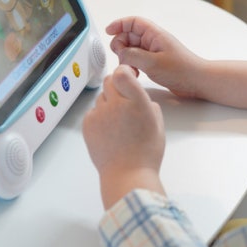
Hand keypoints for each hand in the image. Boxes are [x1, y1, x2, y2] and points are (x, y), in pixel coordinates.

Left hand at [83, 65, 165, 207]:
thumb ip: (147, 104)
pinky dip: (100, 117)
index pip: (122, 72)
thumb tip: (138, 97)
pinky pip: (93, 112)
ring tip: (118, 122)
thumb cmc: (146, 152)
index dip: (124, 72)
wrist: (128, 175)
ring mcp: (100, 114)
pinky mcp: (88, 125)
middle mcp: (116, 104)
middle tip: (123, 100)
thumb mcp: (158, 123)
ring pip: (101, 97)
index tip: (127, 76)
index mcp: (137, 101)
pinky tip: (109, 131)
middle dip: (116, 86)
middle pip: (109, 81)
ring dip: (108, 103)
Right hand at [106, 16, 205, 97]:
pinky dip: (133, 64)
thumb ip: (133, 56)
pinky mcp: (155, 62)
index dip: (119, 24)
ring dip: (126, 57)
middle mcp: (154, 41)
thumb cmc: (182, 70)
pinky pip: (138, 59)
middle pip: (130, 35)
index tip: (108, 31)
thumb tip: (120, 54)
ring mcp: (155, 52)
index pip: (133, 22)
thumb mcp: (153, 63)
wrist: (197, 82)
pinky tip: (136, 73)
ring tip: (130, 68)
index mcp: (155, 35)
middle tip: (122, 57)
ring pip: (132, 48)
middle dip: (121, 44)